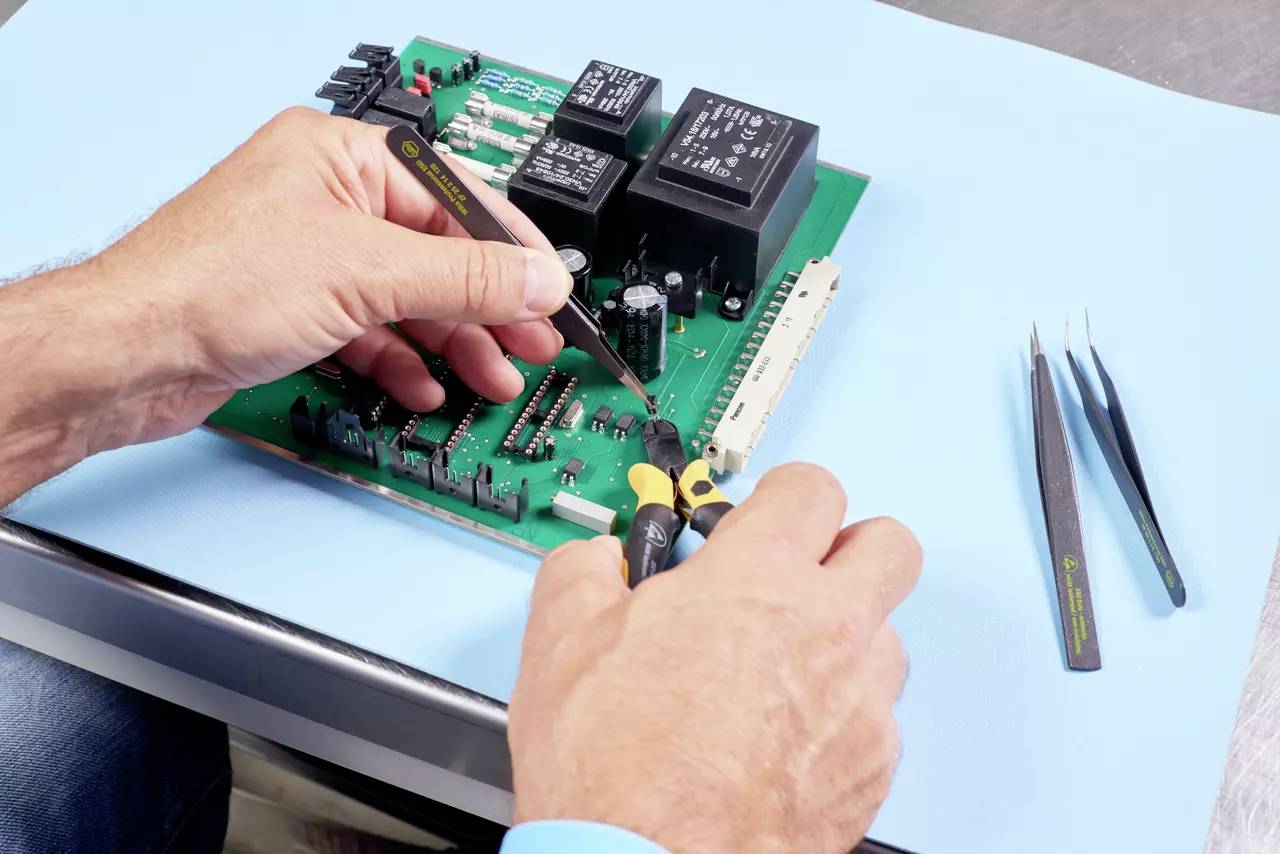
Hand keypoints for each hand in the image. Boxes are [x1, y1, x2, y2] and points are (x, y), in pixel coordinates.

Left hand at [0, 107, 570, 502]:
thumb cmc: (207, 284)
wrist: (127, 358)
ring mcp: (311, 257)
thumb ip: (465, 276)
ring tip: (492, 376)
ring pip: (407, 299)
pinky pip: (370, 331)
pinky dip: (401, 361)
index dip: (511, 250)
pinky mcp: (295, 309)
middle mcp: (327, 199)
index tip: (550, 292)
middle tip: (533, 344)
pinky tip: (423, 387)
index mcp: (341, 157)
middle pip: (437, 253)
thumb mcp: (366, 271)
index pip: (456, 196)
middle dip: (487, 307)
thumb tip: (537, 278)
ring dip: (452, 343)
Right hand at [508, 463, 921, 852]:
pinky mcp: (872, 769)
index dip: (784, 495)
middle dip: (849, 546)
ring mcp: (859, 702)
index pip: (813, 488)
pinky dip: (842, 713)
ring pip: (889, 635)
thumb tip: (597, 560)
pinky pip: (879, 716)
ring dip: (846, 636)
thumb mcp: (560, 639)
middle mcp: (827, 629)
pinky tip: (786, 734)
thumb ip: (586, 568)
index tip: (763, 515)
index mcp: (757, 578)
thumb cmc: (614, 772)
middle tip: (801, 570)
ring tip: (783, 665)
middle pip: (890, 545)